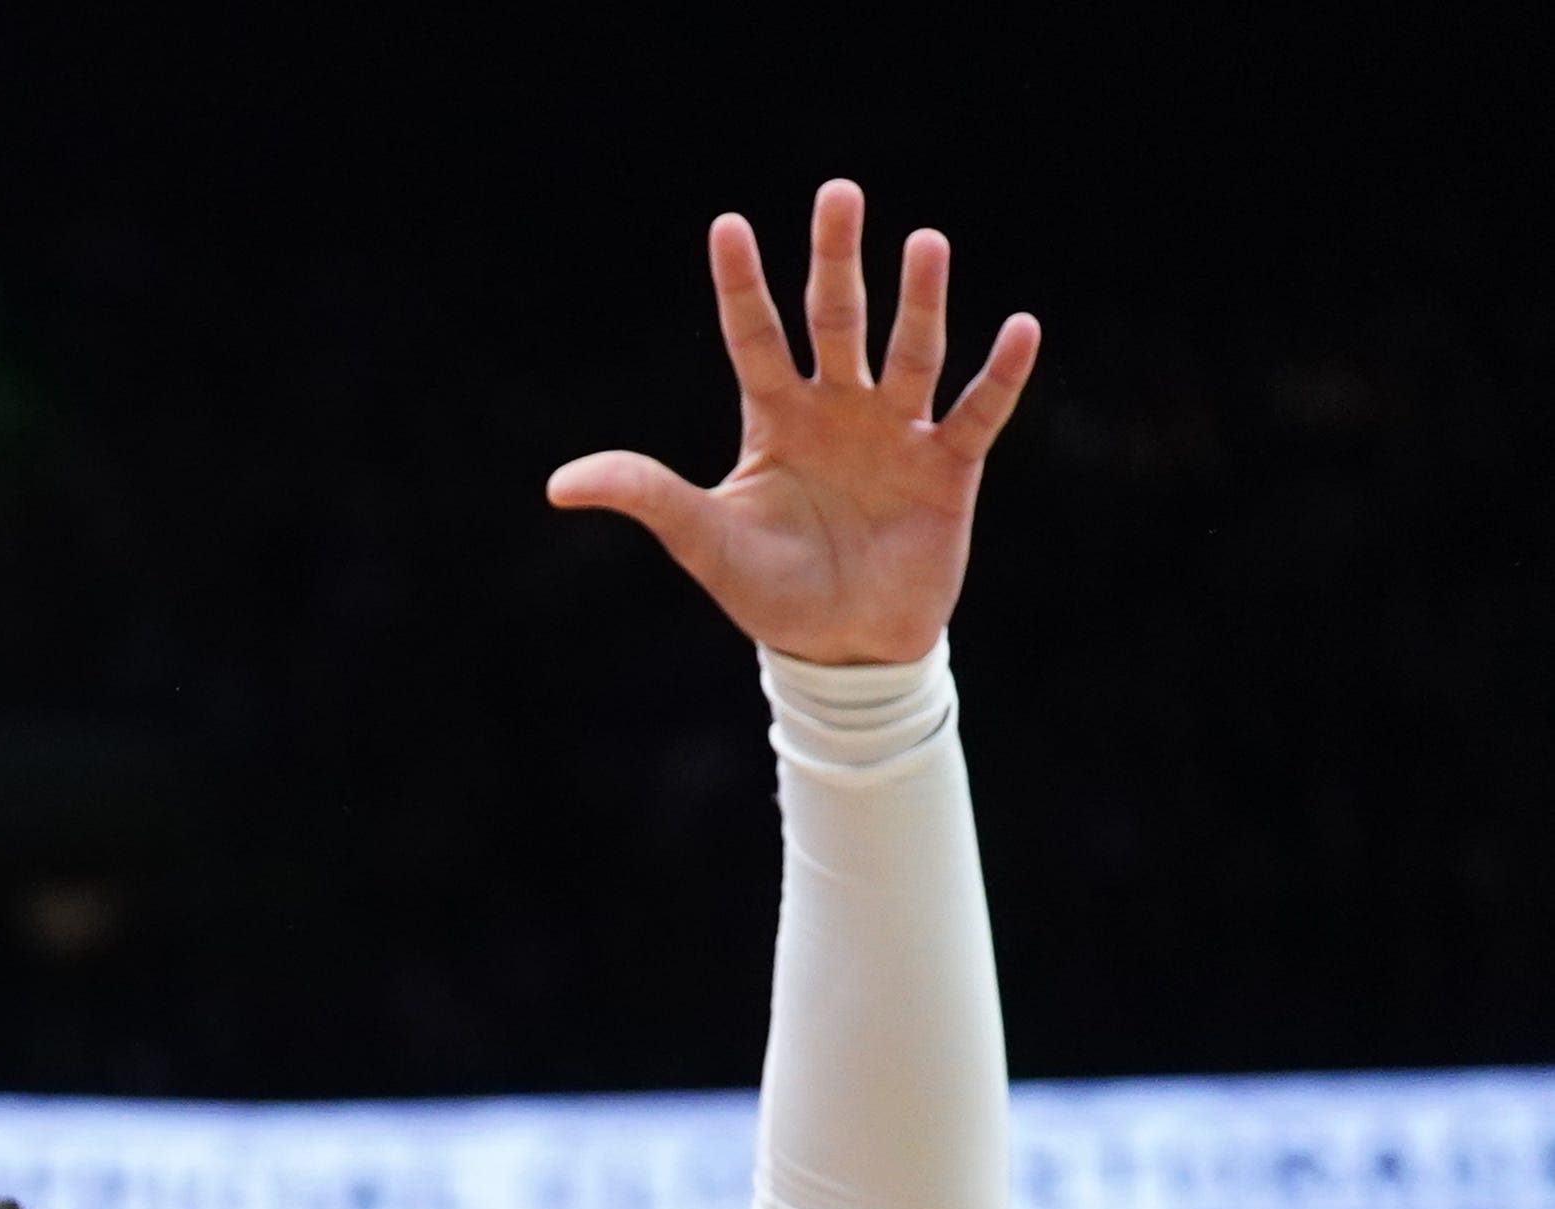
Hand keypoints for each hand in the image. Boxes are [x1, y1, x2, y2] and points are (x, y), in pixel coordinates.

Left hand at [549, 180, 1037, 666]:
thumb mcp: (701, 540)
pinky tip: (1020, 327)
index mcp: (776, 418)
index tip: (727, 225)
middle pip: (837, 321)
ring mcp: (896, 434)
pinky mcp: (947, 469)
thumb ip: (644, 496)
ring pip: (910, 353)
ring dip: (919, 300)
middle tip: (837, 191)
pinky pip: (978, 413)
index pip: (754, 337)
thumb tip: (557, 485)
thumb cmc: (768, 589)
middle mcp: (838, 410)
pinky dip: (1000, 375)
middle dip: (836, 260)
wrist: (838, 648)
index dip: (741, 285)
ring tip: (925, 240)